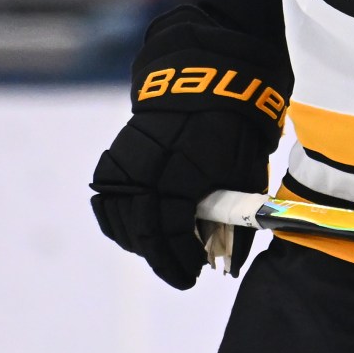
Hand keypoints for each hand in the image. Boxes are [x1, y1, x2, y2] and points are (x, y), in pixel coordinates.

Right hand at [90, 8, 290, 289]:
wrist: (204, 76)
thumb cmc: (234, 125)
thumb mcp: (246, 172)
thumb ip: (236, 220)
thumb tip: (231, 264)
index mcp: (178, 175)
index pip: (168, 235)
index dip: (179, 262)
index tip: (192, 276)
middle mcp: (144, 172)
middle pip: (141, 233)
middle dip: (162, 258)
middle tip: (182, 270)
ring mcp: (124, 164)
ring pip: (119, 221)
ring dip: (140, 241)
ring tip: (165, 249)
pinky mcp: (114, 158)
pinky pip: (107, 200)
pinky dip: (120, 220)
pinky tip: (140, 228)